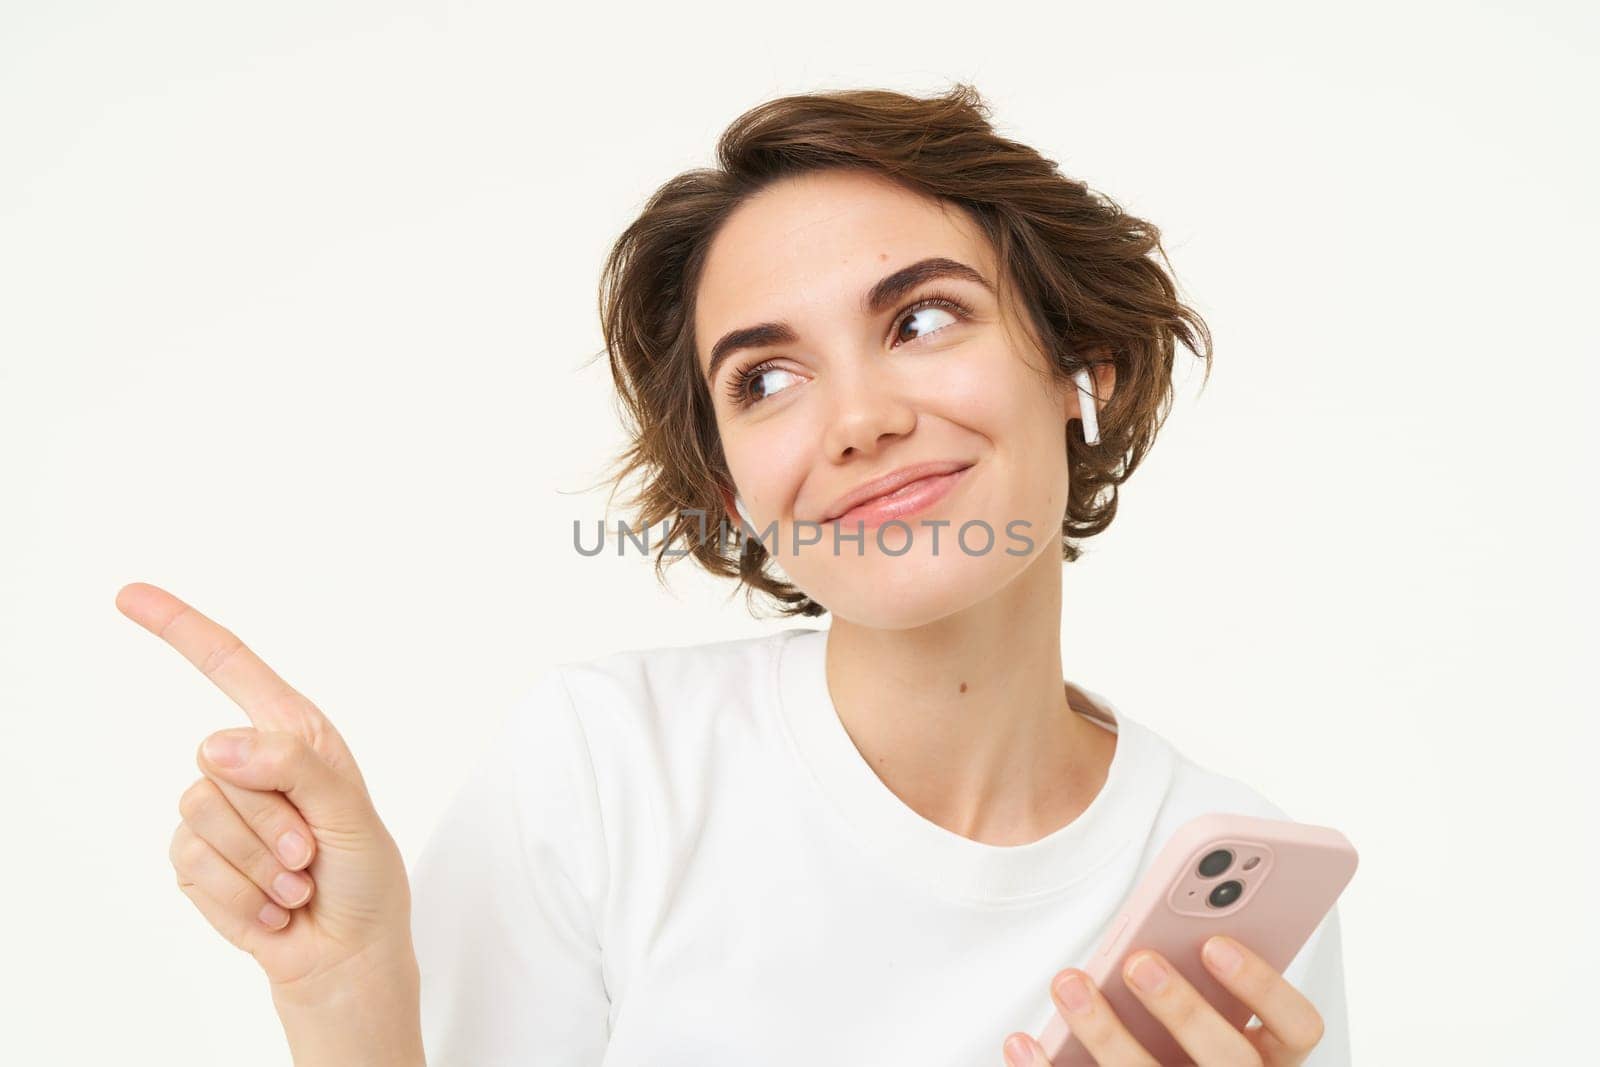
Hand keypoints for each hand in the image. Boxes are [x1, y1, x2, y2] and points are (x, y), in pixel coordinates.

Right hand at [120, 582, 417, 1008]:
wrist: (345, 949)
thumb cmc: (363, 874)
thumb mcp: (350, 812)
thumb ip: (294, 766)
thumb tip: (216, 745)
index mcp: (294, 733)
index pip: (230, 665)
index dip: (180, 627)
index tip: (128, 595)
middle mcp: (251, 762)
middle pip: (217, 761)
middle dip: (273, 819)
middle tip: (312, 854)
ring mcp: (218, 811)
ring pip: (202, 814)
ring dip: (260, 862)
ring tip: (296, 882)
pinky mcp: (196, 859)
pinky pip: (194, 863)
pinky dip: (242, 895)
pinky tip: (273, 908)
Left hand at [1002, 936, 1325, 1065]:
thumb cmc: (1177, 1046)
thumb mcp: (1205, 1016)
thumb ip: (1201, 978)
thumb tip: (1160, 924)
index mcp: (1270, 1057)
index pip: (1300, 1026)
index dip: (1263, 985)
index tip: (1215, 942)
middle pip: (1230, 1060)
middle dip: (1183, 1009)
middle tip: (1138, 962)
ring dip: (1106, 1033)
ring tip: (1069, 983)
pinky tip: (1022, 1040)